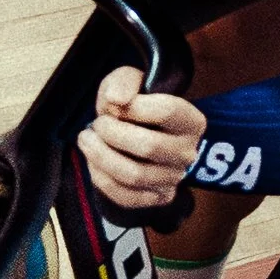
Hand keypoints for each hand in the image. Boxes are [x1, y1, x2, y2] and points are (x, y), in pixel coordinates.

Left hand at [78, 67, 205, 207]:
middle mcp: (188, 153)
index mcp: (191, 121)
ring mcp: (173, 179)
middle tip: (97, 123)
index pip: (166, 111)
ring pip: (133, 175)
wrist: (137, 133)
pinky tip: (94, 161)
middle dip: (112, 133)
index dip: (133, 106)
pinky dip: (102, 177)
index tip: (115, 104)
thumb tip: (116, 100)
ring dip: (101, 156)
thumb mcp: (131, 81)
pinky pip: (125, 196)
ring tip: (87, 140)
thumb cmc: (136, 104)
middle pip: (149, 146)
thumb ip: (124, 81)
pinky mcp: (156, 198)